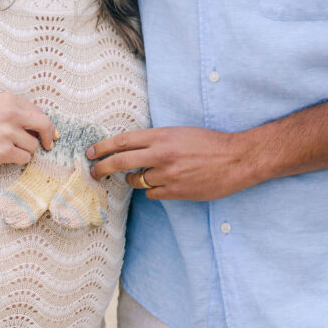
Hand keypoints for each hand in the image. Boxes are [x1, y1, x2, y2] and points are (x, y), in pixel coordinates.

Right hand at [0, 93, 56, 170]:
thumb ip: (18, 114)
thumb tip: (50, 130)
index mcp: (8, 100)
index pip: (39, 112)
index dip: (45, 125)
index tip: (47, 134)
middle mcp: (10, 114)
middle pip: (44, 125)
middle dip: (47, 136)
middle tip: (47, 144)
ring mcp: (7, 133)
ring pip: (33, 146)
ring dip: (25, 150)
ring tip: (7, 148)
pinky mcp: (3, 152)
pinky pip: (24, 158)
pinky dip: (17, 160)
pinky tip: (2, 155)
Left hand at [86, 126, 251, 200]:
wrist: (236, 159)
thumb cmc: (210, 143)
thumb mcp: (180, 133)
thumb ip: (156, 140)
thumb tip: (131, 148)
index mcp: (162, 136)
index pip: (123, 141)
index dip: (102, 147)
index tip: (91, 153)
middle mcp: (162, 154)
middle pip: (120, 162)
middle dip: (102, 168)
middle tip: (93, 172)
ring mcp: (168, 175)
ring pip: (136, 181)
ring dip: (134, 180)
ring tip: (143, 176)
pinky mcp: (177, 191)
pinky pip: (153, 194)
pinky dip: (153, 190)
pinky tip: (165, 184)